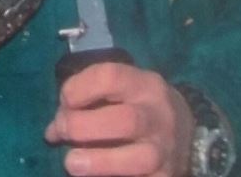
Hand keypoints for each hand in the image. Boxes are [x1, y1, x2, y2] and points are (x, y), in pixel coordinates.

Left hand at [45, 63, 194, 175]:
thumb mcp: (123, 90)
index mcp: (145, 85)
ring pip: (138, 158)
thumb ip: (89, 100)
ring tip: (72, 163)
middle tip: (61, 131)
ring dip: (98, 162)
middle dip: (84, 126)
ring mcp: (164, 151)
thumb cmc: (140, 105)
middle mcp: (159, 116)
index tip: (64, 101)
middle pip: (125, 120)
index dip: (79, 88)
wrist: (187, 133)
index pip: (111, 77)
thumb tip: (52, 129)